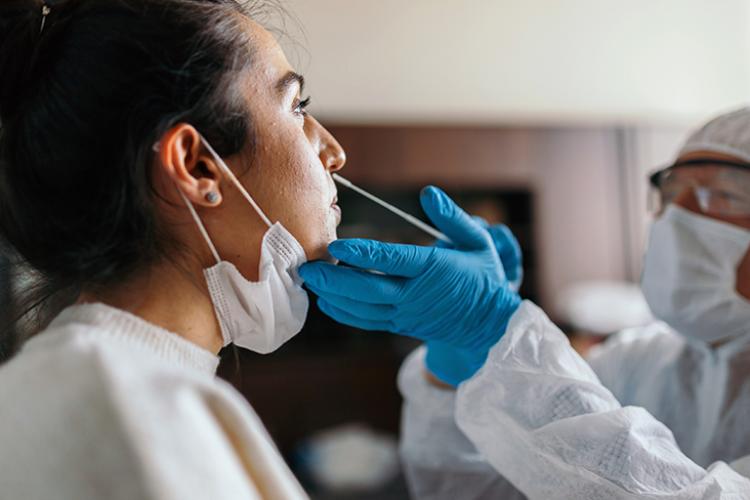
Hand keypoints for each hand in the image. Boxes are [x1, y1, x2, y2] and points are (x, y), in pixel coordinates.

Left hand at [299, 186, 521, 385]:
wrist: (488, 324)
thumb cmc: (482, 276)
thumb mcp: (478, 240)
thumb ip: (452, 217)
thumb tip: (428, 192)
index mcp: (433, 269)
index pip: (393, 260)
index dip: (363, 253)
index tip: (337, 246)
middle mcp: (415, 294)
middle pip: (369, 289)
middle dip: (335, 280)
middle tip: (307, 268)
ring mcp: (405, 314)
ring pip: (363, 308)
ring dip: (335, 296)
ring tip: (311, 281)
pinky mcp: (400, 325)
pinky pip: (367, 321)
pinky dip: (345, 313)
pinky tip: (327, 301)